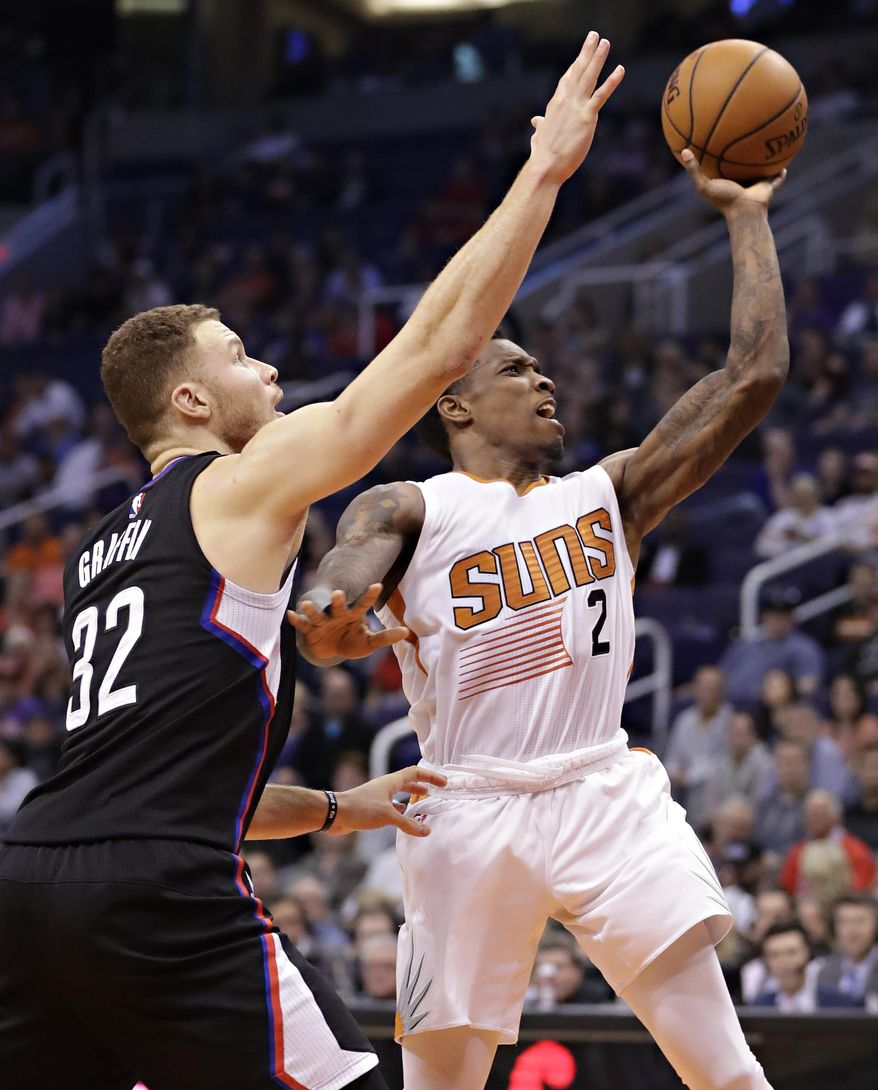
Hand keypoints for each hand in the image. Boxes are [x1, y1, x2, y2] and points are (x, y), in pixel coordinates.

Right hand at [287, 583, 407, 661]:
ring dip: (312, 610)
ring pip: (317, 614)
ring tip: (306, 604)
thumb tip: (407, 632)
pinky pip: (302, 625)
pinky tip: (289, 614)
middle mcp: (337, 615)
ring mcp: (322, 622)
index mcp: (354, 615)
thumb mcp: (369, 642)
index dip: (370, 595)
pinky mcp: (310, 631)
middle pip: (338, 606)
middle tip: (339, 593)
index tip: (378, 585)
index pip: (363, 604)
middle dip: (338, 601)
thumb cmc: (351, 642)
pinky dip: (296, 620)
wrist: (330, 650)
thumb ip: (385, 637)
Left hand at [331, 765, 446, 837]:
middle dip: (423, 786)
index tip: (444, 783)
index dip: (431, 776)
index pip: (415, 773)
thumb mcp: (388, 816)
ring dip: (412, 798)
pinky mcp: (372, 808)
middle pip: (409, 782)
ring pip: (400, 795)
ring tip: (424, 805)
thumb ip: (408, 824)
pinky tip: (404, 818)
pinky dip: (401, 811)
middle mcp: (386, 787)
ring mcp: (379, 797)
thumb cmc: (361, 808)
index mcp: (391, 782)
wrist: (334, 814)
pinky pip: (392, 807)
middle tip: (437, 792)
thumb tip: (427, 831)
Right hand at [529, 31, 624, 184]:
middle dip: (586, 52)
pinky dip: (611, 82)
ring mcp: (576, 108)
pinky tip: (620, 70)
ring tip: (605, 43)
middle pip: (578, 71)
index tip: (582, 54)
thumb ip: (540, 126)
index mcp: (555, 105)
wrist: (545, 166)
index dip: (575, 66)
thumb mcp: (540, 136)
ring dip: (597, 58)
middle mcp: (565, 101)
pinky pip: (601, 96)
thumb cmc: (542, 155)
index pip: (567, 80)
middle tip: (594, 36)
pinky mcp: (587, 118)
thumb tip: (535, 122)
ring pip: (588, 77)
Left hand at [681, 148, 785, 213]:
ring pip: (761, 170)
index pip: (723, 165)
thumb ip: (693, 170)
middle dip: (744, 156)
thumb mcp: (704, 185)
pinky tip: (784, 164)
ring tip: (768, 148)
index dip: (721, 156)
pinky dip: (780, 173)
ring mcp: (755, 184)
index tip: (719, 143)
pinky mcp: (768, 187)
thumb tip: (684, 151)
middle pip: (743, 166)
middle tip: (744, 141)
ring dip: (764, 162)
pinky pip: (776, 178)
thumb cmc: (723, 199)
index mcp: (726, 180)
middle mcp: (741, 182)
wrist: (744, 211)